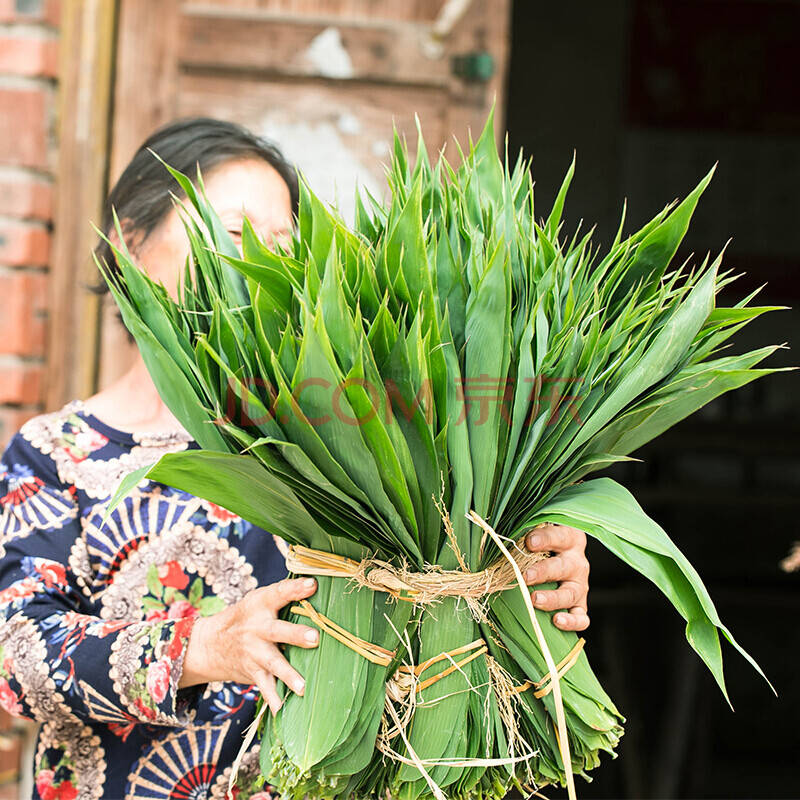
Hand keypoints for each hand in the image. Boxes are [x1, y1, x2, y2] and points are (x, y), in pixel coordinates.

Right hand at [179, 577, 319, 713]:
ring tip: (304, 687)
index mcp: (260, 604)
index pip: (278, 592)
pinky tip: (283, 711)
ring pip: (272, 662)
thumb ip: (285, 595)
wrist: (210, 643)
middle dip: (295, 635)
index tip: (312, 585)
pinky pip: (264, 686)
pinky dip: (273, 699)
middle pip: (276, 630)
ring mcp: (253, 652)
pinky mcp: (252, 671)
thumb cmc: (248, 617)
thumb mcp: (259, 600)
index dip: (295, 588)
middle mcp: (256, 628)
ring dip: (288, 675)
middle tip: (314, 638)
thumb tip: (319, 586)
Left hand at [523, 524, 589, 631]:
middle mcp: (577, 563)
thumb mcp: (537, 534)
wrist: (560, 558)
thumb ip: (524, 536)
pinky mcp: (580, 605)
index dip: (545, 539)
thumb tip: (501, 541)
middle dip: (543, 572)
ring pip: (571, 593)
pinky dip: (571, 622)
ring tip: (535, 600)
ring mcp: (579, 586)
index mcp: (569, 540)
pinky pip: (581, 617)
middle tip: (526, 576)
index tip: (529, 542)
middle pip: (562, 567)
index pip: (559, 537)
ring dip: (553, 598)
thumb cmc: (541, 545)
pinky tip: (556, 621)